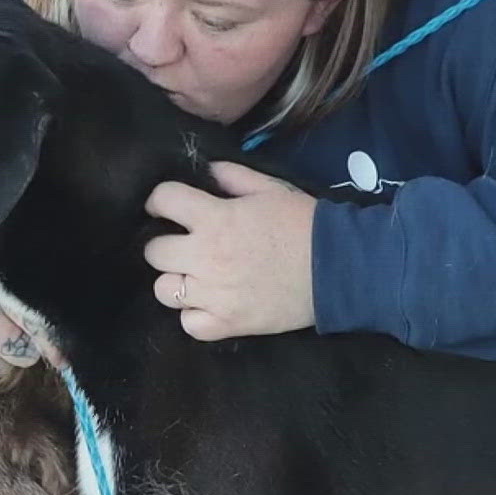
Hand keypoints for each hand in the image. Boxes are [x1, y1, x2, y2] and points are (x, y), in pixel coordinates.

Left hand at [142, 161, 317, 340]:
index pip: (164, 200)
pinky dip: (194, 315)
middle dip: (165, 244)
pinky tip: (208, 304)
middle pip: (154, 252)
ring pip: (164, 290)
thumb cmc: (305, 224)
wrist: (341, 268)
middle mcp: (206, 257)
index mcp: (215, 218)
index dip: (161, 201)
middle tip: (183, 245)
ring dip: (176, 281)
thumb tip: (207, 171)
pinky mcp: (227, 323)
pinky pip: (188, 324)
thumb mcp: (271, 189)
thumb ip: (234, 177)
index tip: (167, 207)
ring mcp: (214, 294)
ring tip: (195, 277)